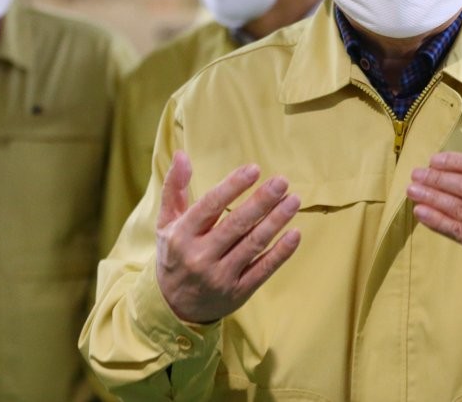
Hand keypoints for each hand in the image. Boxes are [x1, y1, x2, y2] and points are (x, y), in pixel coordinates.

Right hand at [155, 150, 300, 323]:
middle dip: (262, 201)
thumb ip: (174, 188)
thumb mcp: (166, 223)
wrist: (173, 307)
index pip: (210, 206)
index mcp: (181, 236)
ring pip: (253, 245)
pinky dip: (281, 252)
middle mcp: (199, 257)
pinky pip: (263, 270)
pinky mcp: (238, 292)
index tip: (254, 169)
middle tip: (282, 182)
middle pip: (236, 225)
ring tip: (294, 200)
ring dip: (276, 221)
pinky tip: (295, 233)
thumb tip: (182, 154)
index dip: (233, 186)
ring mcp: (220, 277)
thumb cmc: (174, 254)